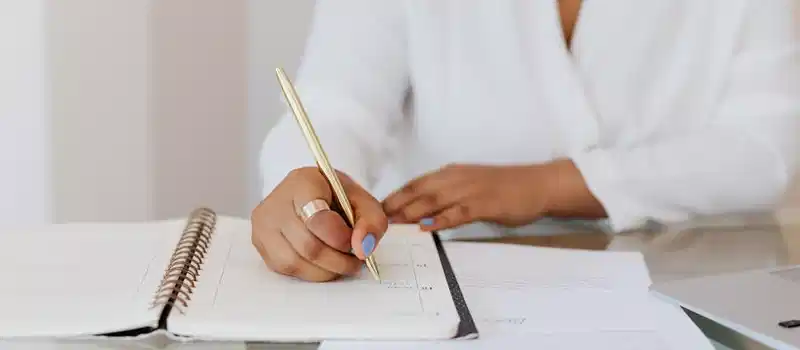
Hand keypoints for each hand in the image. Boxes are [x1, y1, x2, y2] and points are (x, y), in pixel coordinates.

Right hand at [251, 167, 387, 281]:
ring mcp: (263, 224)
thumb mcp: (363, 202)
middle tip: (355, 259)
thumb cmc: (338, 198)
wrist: (314, 195)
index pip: (316, 217)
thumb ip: (371, 222)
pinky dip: (311, 273)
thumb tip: (363, 249)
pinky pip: (285, 270)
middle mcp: (276, 201)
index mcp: (303, 182)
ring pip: (294, 263)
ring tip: (341, 262)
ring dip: (325, 271)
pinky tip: (323, 263)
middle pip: (308, 246)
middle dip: (338, 260)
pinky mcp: (260, 244)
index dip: (340, 237)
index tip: (354, 241)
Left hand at [382, 160, 605, 230]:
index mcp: (451, 173)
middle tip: (375, 220)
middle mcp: (456, 178)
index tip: (376, 208)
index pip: (416, 183)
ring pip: (434, 199)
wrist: (538, 184)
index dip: (395, 195)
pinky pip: (459, 212)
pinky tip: (427, 227)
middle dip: (395, 205)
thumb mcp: (471, 187)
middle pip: (418, 190)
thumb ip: (448, 197)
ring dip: (410, 212)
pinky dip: (441, 219)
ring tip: (392, 224)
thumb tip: (423, 212)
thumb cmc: (505, 188)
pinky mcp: (485, 203)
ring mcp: (470, 190)